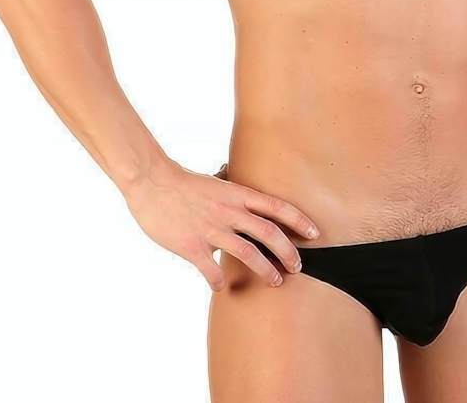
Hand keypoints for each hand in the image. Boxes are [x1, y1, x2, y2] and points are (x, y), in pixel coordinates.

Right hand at [121, 159, 321, 291]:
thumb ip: (228, 187)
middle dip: (288, 252)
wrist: (151, 182)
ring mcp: (211, 229)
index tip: (314, 233)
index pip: (276, 206)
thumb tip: (234, 179)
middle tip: (298, 266)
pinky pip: (211, 270)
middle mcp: (229, 211)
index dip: (298, 220)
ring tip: (275, 281)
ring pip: (247, 253)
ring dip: (265, 270)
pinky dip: (219, 282)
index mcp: (236, 194)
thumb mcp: (213, 182)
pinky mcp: (191, 245)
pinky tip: (221, 287)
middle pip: (269, 232)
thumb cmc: (182, 183)